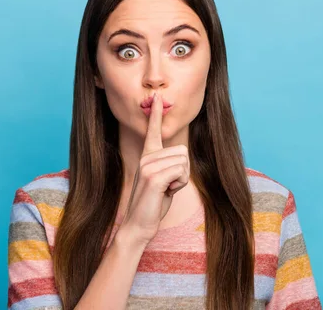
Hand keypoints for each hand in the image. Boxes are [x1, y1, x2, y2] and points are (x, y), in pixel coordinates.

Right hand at [119, 93, 190, 245]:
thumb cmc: (153, 204)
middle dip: (183, 171)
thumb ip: (169, 167)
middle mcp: (146, 158)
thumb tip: (181, 158)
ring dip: (182, 179)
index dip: (155, 113)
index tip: (157, 97)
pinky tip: (166, 193)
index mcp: (147, 156)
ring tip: (166, 190)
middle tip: (168, 186)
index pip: (153, 130)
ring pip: (184, 162)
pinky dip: (179, 184)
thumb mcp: (162, 181)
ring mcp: (148, 166)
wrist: (139, 225)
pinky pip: (181, 172)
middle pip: (183, 152)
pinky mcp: (153, 177)